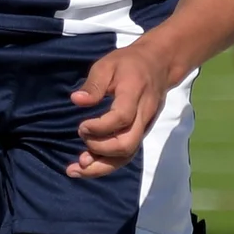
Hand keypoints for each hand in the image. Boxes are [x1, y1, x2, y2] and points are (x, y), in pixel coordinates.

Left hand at [65, 38, 174, 177]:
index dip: (100, 128)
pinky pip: (125, 154)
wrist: (159, 66)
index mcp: (135, 94)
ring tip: (75, 169)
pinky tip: (86, 168)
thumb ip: (94, 84)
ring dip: (100, 166)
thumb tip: (76, 100)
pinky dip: (105, 165)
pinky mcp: (140, 134)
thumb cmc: (128, 64)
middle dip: (100, 150)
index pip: (122, 118)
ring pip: (127, 154)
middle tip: (82, 138)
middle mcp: (143, 115)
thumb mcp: (108, 64)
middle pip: (127, 144)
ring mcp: (144, 127)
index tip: (82, 126)